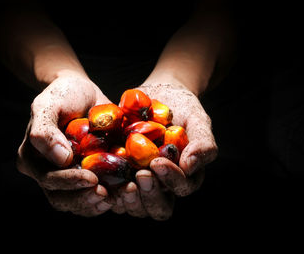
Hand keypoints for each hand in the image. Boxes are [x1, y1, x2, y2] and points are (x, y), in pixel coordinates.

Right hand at [16, 72, 113, 216]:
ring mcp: (66, 177)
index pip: (48, 179)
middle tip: (107, 195)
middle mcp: (46, 172)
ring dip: (96, 204)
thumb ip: (45, 130)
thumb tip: (60, 159)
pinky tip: (122, 192)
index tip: (92, 178)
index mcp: (32, 158)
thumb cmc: (64, 95)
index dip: (69, 182)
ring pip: (77, 203)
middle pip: (61, 198)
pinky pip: (93, 196)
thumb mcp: (49, 104)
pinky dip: (107, 197)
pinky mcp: (85, 177)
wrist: (83, 93)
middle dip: (84, 199)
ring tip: (116, 196)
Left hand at [117, 82, 217, 219]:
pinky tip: (101, 176)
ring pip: (135, 207)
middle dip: (150, 194)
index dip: (171, 179)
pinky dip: (107, 189)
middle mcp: (162, 186)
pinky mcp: (118, 179)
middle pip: (159, 208)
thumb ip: (202, 142)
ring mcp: (139, 185)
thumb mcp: (197, 120)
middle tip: (141, 175)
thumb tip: (190, 166)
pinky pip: (112, 194)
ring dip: (129, 199)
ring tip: (122, 181)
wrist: (158, 96)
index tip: (158, 162)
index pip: (182, 187)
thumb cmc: (182, 109)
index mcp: (184, 176)